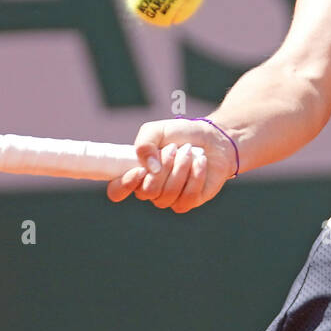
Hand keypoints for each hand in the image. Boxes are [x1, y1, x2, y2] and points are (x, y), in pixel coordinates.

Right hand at [106, 118, 235, 212]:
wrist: (213, 138)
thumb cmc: (182, 134)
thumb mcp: (158, 130)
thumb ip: (144, 143)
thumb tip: (150, 168)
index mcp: (136, 172)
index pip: (116, 191)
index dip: (124, 186)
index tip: (140, 170)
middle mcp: (150, 189)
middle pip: (147, 191)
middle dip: (164, 167)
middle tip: (174, 148)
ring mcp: (168, 198)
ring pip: (167, 195)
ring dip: (180, 169)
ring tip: (189, 152)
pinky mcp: (189, 201)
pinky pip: (187, 198)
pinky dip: (195, 176)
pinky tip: (200, 163)